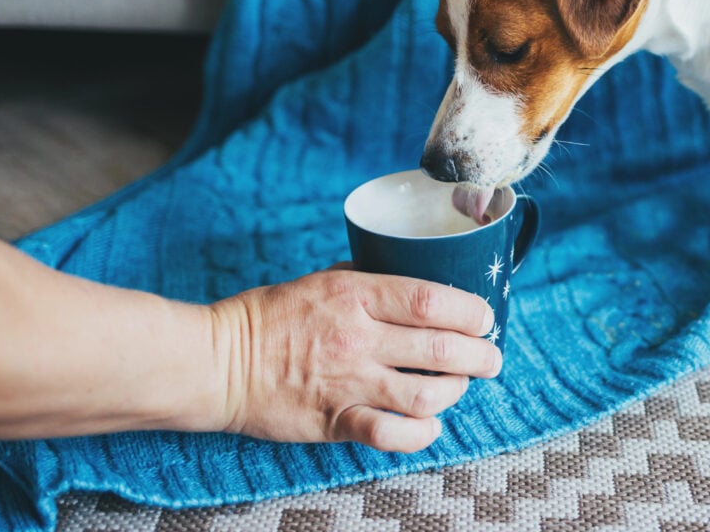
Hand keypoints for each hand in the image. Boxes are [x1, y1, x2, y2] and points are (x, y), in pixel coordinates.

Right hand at [209, 264, 501, 451]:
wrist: (218, 362)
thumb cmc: (266, 317)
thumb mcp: (319, 280)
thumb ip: (364, 278)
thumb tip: (405, 275)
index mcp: (355, 295)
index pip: (430, 300)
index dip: (470, 311)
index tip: (485, 318)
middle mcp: (357, 337)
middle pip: (440, 347)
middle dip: (480, 355)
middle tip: (491, 358)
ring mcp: (347, 382)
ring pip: (425, 393)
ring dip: (456, 391)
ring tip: (462, 386)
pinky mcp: (334, 421)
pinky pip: (391, 434)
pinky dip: (420, 433)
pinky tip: (429, 425)